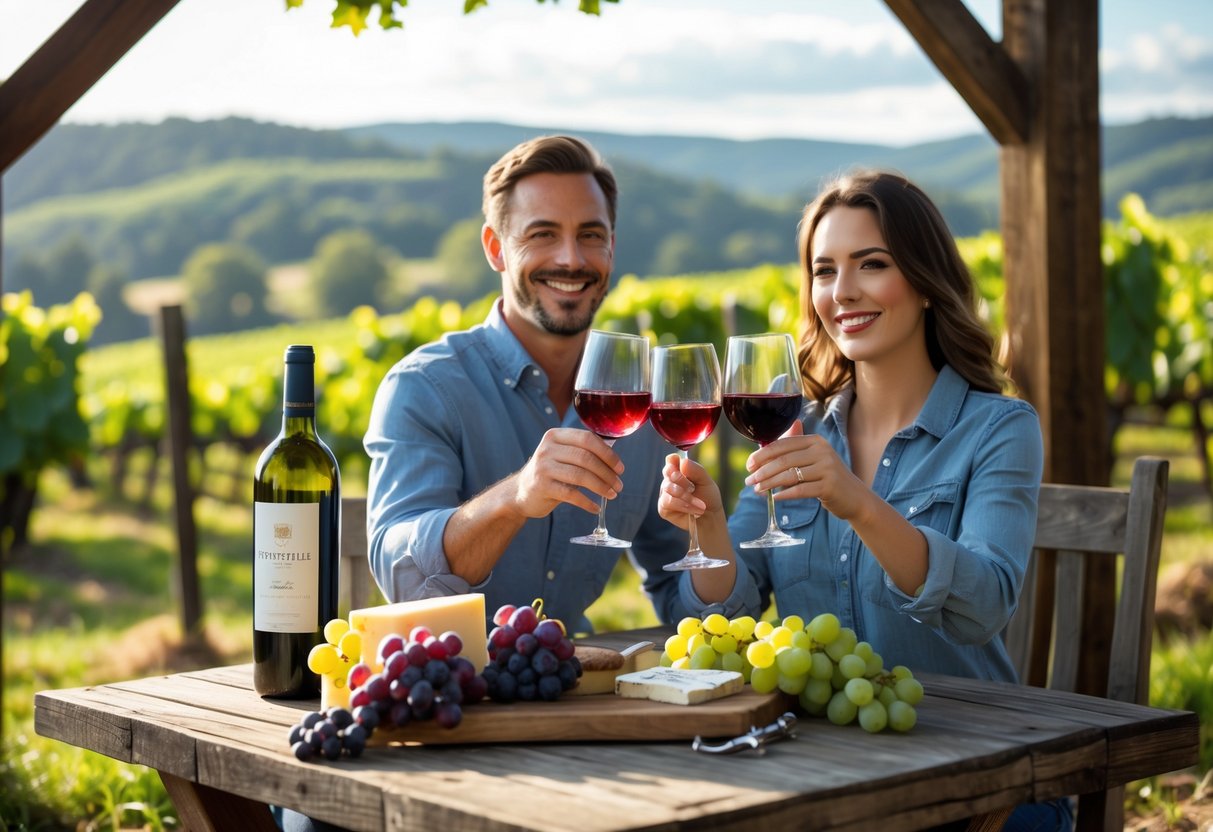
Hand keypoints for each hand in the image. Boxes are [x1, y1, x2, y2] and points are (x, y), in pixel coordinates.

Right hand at [513, 428, 624, 516]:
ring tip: (612, 495)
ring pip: (580, 476)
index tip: (620, 468)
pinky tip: (595, 507)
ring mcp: (543, 467)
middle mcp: (548, 448)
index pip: (587, 439)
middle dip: (607, 473)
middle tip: (619, 485)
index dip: (607, 454)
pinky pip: (571, 494)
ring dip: (601, 487)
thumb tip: (614, 458)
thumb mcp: (563, 456)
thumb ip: (584, 452)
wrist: (521, 492)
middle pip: (586, 458)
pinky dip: (587, 502)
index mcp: (556, 436)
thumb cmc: (550, 473)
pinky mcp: (542, 486)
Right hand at [658, 452, 724, 530]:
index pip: (671, 460)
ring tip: (701, 505)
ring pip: (669, 489)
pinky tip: (693, 510)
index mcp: (679, 470)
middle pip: (669, 473)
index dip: (674, 462)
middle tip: (693, 488)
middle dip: (683, 481)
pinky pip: (668, 502)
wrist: (710, 517)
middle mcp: (670, 480)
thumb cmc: (707, 497)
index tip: (683, 468)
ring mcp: (665, 493)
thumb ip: (696, 470)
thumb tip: (683, 462)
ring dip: (686, 497)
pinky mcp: (663, 507)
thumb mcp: (706, 481)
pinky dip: (683, 505)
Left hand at [744, 422, 867, 519]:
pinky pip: (800, 490)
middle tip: (749, 481)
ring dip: (769, 483)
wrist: (855, 497)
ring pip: (790, 475)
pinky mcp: (829, 486)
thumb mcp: (813, 459)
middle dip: (762, 471)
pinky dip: (785, 494)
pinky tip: (775, 498)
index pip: (782, 444)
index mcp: (815, 441)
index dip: (762, 454)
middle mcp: (822, 451)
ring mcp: (827, 468)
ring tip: (757, 490)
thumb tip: (763, 446)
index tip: (748, 465)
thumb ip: (792, 450)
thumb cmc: (827, 477)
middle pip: (784, 460)